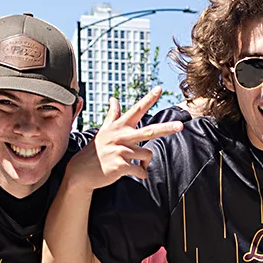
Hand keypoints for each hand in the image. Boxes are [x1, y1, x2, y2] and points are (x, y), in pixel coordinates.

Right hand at [68, 88, 183, 190]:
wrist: (81, 172)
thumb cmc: (96, 151)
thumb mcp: (104, 131)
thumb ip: (112, 115)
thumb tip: (114, 99)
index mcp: (119, 127)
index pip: (136, 110)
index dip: (149, 99)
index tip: (159, 88)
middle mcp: (121, 137)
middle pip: (149, 131)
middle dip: (166, 128)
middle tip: (181, 126)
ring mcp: (120, 151)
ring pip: (147, 155)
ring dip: (144, 163)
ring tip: (130, 164)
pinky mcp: (120, 165)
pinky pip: (141, 171)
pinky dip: (140, 174)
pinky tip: (130, 173)